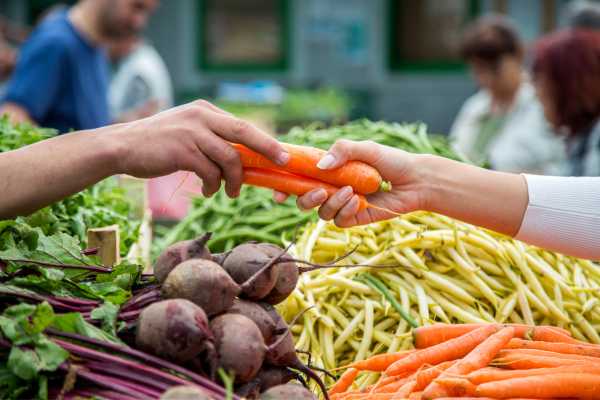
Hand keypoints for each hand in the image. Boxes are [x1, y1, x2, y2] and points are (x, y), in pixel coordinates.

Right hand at [113, 100, 288, 196]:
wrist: (121, 146)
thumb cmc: (156, 144)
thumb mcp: (186, 132)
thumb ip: (211, 139)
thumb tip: (239, 160)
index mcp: (205, 110)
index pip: (242, 125)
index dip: (265, 140)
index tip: (282, 153)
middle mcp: (201, 116)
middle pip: (245, 132)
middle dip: (268, 148)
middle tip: (282, 163)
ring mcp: (192, 132)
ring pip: (229, 157)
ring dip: (235, 179)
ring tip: (230, 192)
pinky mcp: (182, 150)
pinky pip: (210, 172)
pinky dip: (214, 185)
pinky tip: (208, 191)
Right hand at [276, 140, 430, 226]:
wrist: (416, 180)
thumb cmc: (391, 160)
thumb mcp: (365, 148)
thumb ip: (342, 150)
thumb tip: (319, 167)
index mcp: (328, 171)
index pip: (299, 178)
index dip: (284, 186)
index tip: (277, 192)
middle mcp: (331, 188)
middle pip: (303, 200)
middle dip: (305, 198)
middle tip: (318, 190)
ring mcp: (342, 205)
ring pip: (320, 213)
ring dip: (330, 203)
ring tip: (349, 191)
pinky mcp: (354, 218)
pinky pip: (338, 220)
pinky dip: (345, 210)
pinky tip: (358, 200)